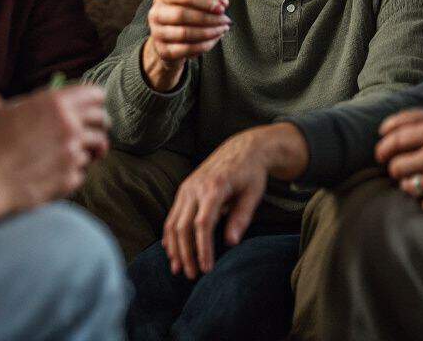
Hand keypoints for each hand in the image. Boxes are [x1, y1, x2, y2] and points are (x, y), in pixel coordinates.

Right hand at [0, 85, 110, 214]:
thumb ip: (4, 105)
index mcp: (54, 103)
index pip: (95, 95)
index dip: (94, 102)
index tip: (93, 108)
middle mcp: (69, 126)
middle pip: (103, 121)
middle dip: (99, 126)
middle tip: (93, 132)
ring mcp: (71, 154)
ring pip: (95, 149)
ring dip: (86, 151)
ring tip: (71, 155)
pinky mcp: (69, 180)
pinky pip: (81, 174)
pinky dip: (71, 174)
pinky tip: (54, 174)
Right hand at [141, 0, 230, 91]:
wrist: (171, 41)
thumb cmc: (187, 14)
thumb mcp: (197, 1)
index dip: (206, 0)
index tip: (222, 8)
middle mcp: (155, 12)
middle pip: (182, 14)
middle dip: (209, 18)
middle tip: (226, 20)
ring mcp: (157, 33)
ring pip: (184, 33)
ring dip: (209, 32)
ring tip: (223, 29)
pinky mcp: (163, 50)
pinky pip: (186, 49)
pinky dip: (204, 45)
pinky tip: (215, 40)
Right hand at [162, 128, 269, 278]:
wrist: (243, 148)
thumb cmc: (251, 173)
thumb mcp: (253, 194)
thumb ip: (241, 218)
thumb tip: (230, 243)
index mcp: (214, 188)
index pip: (202, 224)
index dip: (202, 248)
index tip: (206, 268)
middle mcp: (195, 187)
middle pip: (183, 227)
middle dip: (186, 254)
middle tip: (192, 275)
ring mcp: (186, 188)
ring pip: (173, 222)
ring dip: (174, 248)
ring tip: (178, 269)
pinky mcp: (184, 190)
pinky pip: (172, 215)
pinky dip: (170, 234)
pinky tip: (171, 250)